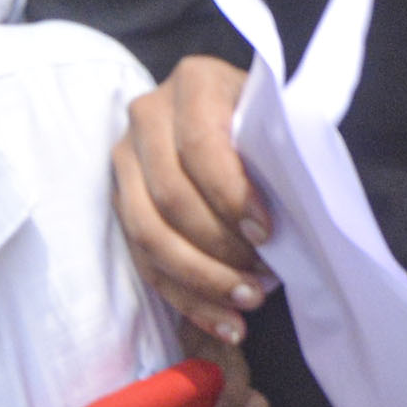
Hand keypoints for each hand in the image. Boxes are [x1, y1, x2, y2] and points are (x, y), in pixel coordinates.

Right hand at [113, 54, 268, 349]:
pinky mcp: (121, 203)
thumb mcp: (279, 122)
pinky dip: (186, 298)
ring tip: (247, 304)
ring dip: (200, 279)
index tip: (267, 233)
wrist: (231, 118)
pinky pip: (143, 261)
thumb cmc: (267, 126)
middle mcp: (147, 115)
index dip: (232, 196)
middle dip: (218, 248)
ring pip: (148, 233)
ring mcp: (126, 160)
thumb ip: (279, 153)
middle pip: (170, 196)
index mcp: (195, 83)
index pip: (202, 147)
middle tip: (262, 280)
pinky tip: (225, 324)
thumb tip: (286, 217)